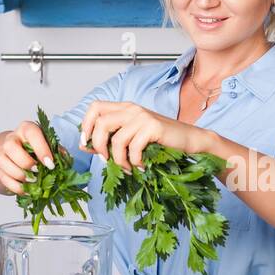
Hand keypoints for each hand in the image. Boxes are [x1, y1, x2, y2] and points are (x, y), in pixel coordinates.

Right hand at [0, 120, 55, 195]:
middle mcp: (12, 138)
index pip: (32, 134)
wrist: (22, 154)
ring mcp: (2, 152)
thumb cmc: (38, 148)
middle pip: (11, 147)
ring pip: (3, 162)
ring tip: (34, 181)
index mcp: (27, 129)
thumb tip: (64, 160)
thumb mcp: (49, 146)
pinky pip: (3, 177)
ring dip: (20, 175)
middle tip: (38, 171)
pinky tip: (27, 190)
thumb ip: (57, 151)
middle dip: (25, 162)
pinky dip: (16, 187)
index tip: (50, 164)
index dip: (41, 149)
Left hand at [80, 101, 214, 172]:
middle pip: (101, 123)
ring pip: (116, 139)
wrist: (190, 140)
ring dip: (118, 159)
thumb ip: (110, 139)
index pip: (95, 107)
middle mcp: (132, 109)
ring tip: (127, 168)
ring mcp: (143, 117)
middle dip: (98, 145)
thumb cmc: (161, 141)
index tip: (86, 143)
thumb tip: (84, 146)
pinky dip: (134, 162)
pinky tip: (141, 166)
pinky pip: (133, 148)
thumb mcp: (132, 137)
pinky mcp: (153, 127)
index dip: (86, 124)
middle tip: (106, 160)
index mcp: (124, 107)